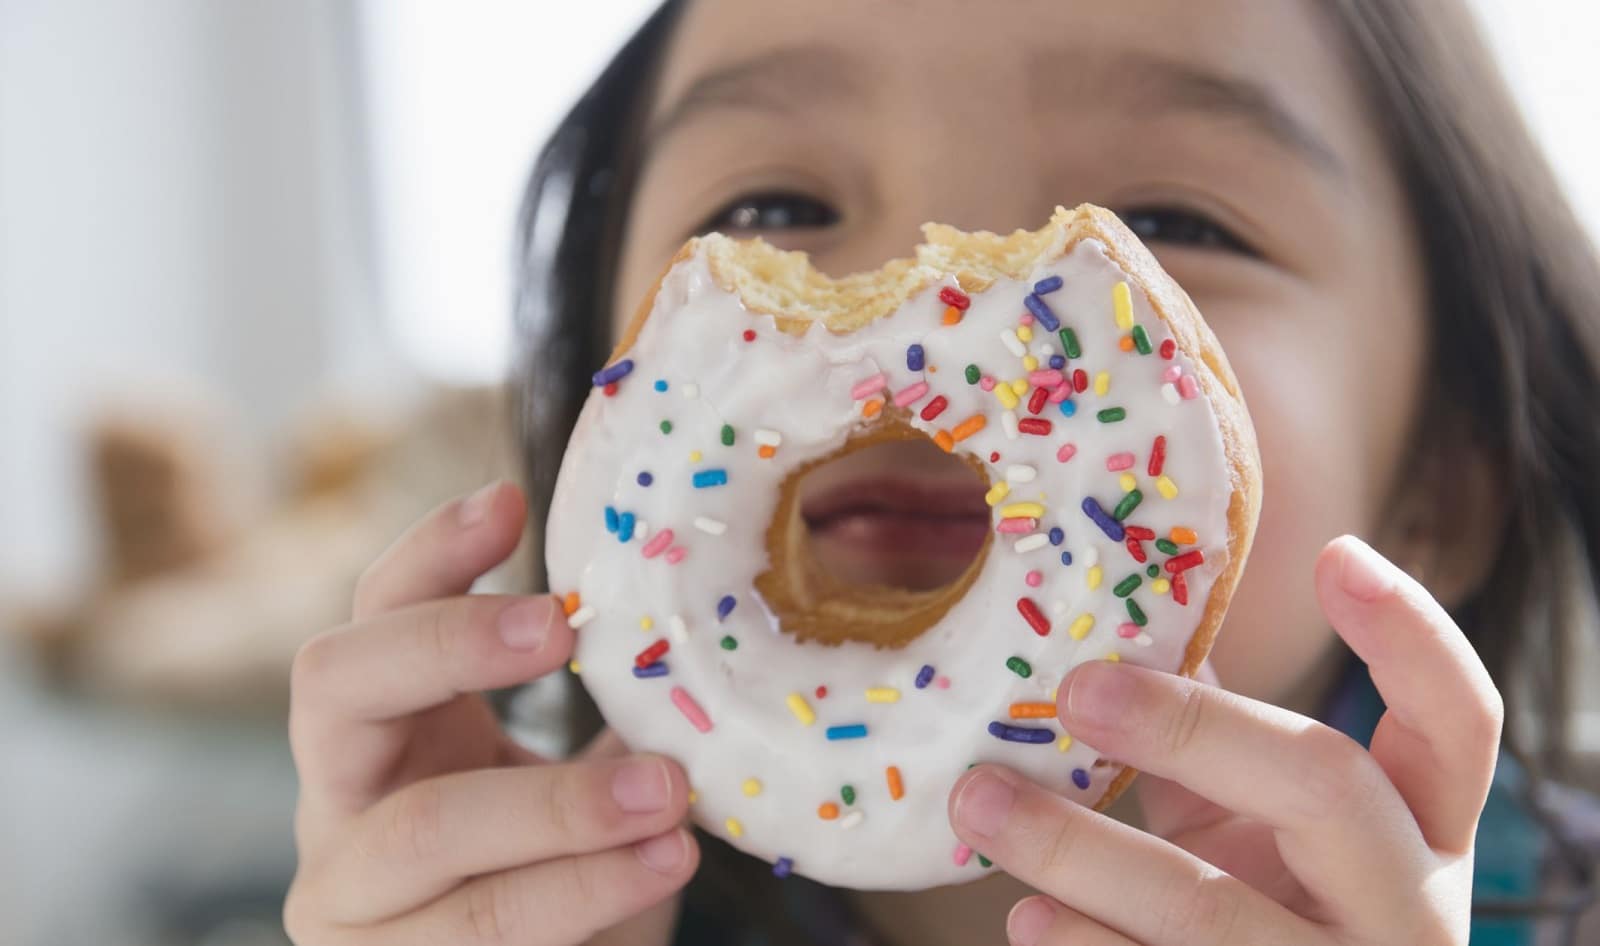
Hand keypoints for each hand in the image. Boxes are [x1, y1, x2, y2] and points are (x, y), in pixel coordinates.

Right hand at [283, 481, 698, 945]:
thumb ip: (617, 723)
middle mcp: (339, 806)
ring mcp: (346, 902)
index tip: (509, 500)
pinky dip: (583, 891)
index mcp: (384, 736)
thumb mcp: (577, 791)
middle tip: (564, 626)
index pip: (374, 615)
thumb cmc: (562, 883)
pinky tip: (663, 864)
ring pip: (422, 828)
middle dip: (449, 642)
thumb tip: (699, 631)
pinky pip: (478, 930)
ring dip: (559, 806)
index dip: (428, 552)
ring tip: (671, 795)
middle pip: (335, 685)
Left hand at [948, 535, 1501, 945]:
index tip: (1334, 553)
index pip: (1460, 720)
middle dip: (1190, 727)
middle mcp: (1406, 907)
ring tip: (981, 804)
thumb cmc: (1272, 911)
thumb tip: (1121, 627)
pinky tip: (1029, 919)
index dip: (1410, 635)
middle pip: (1324, 788)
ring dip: (1077, 850)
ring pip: (1207, 909)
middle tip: (1073, 689)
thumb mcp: (1270, 829)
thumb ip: (1220, 743)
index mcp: (1423, 831)